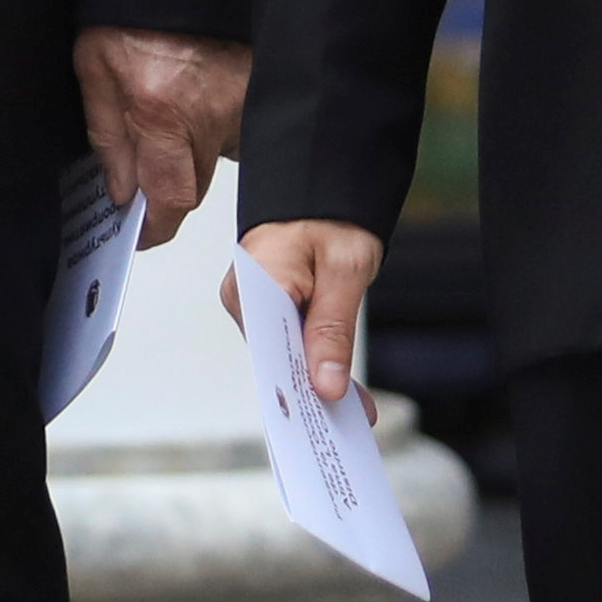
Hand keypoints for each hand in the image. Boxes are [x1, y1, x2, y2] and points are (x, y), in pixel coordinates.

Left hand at [75, 26, 248, 249]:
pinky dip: (215, 121)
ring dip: (194, 149)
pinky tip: (195, 95)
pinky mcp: (261, 87)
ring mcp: (243, 101)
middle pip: (197, 184)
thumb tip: (119, 189)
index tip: (142, 233)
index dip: (156, 227)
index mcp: (163, 111)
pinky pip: (238, 124)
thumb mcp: (94, 66)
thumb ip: (107, 135)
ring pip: (219, 155)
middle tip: (145, 171)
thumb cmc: (132, 9)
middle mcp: (212, 114)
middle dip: (169, 188)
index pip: (170, 198)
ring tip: (171, 114)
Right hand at [234, 217, 384, 406]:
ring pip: (284, 354)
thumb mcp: (345, 270)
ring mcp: (252, 303)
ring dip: (318, 376)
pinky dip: (314, 359)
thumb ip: (332, 329)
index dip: (298, 389)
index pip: (270, 353)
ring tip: (357, 406)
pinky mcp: (266, 306)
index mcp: (253, 286)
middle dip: (315, 389)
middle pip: (276, 359)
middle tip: (356, 418)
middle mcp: (243, 299)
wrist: (321, 183)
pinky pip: (287, 341)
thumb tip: (325, 385)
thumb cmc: (331, 215)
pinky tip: (340, 381)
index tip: (327, 418)